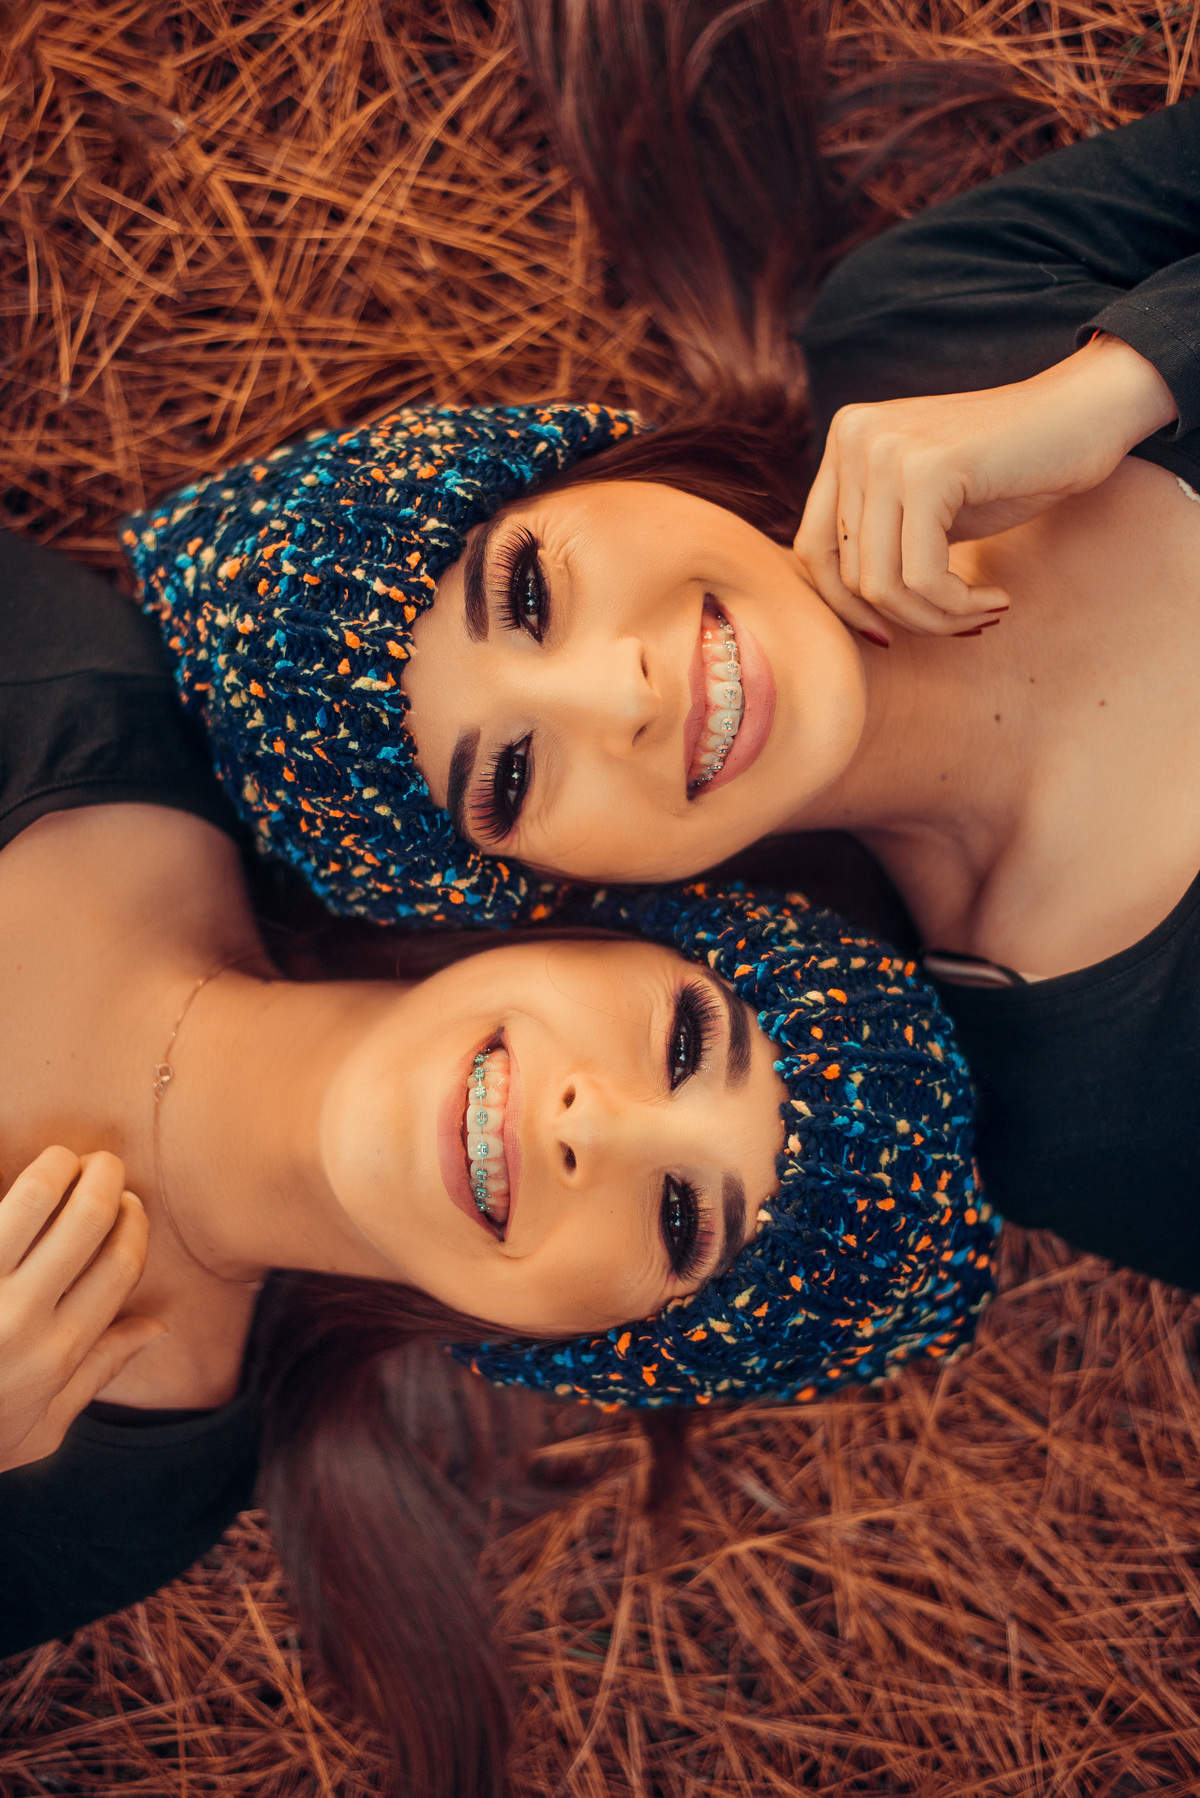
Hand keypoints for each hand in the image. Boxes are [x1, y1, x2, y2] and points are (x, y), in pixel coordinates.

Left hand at [0, 1147, 164, 1471]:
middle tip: (102, 1164)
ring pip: (31, 1198)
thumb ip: (99, 1372)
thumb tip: (156, 1326)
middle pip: (87, 1218)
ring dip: (55, 1167)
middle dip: (105, 1176)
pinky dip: (2, 1190)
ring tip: (58, 1162)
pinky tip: (8, 1188)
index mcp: (56, 1353)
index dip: (134, 1222)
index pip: (121, 1263)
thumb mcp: (40, 1427)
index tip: (129, 1204)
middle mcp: (18, 1319)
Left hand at [794, 334, 1177, 640]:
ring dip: (936, 619)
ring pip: (881, 585)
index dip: (848, 608)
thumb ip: (878, 538)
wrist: (1088, 414)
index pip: (813, 551)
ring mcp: (886, 450)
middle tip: (960, 625)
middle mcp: (854, 437)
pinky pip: (922, 577)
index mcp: (845, 442)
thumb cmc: (1012, 469)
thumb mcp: (926, 508)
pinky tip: (997, 601)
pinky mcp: (928, 470)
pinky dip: (959, 605)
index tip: (892, 636)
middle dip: (904, 618)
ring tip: (982, 615)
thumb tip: (841, 611)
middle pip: (847, 575)